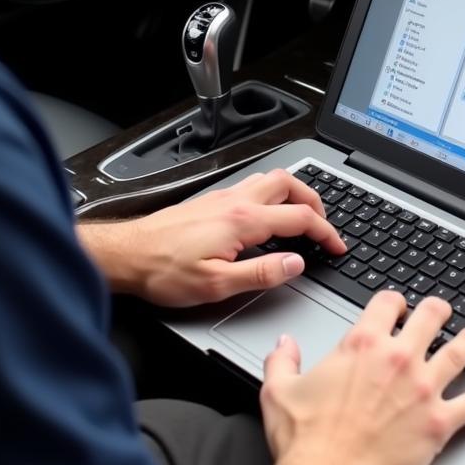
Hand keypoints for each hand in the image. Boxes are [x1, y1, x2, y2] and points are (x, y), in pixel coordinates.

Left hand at [77, 168, 346, 306]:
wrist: (127, 255)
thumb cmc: (164, 271)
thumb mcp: (217, 284)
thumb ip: (262, 273)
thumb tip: (295, 264)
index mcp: (243, 220)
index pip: (300, 218)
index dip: (326, 232)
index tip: (337, 246)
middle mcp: (235, 201)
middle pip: (290, 184)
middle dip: (316, 201)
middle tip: (325, 225)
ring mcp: (223, 197)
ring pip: (271, 179)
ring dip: (295, 193)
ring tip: (304, 216)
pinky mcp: (211, 201)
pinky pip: (253, 186)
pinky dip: (273, 195)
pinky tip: (269, 215)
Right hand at [253, 292, 464, 464]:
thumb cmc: (307, 439)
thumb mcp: (279, 390)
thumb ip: (282, 360)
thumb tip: (284, 345)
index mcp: (362, 344)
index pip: (387, 303)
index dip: (394, 300)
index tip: (397, 305)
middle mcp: (398, 358)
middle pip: (430, 317)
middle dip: (438, 310)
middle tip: (442, 310)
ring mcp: (424, 388)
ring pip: (457, 353)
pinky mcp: (440, 421)